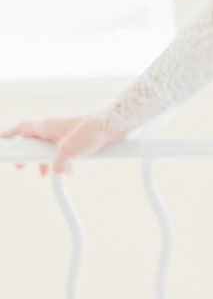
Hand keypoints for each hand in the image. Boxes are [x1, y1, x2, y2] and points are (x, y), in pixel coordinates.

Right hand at [1, 117, 126, 175]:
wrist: (114, 125)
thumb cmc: (90, 131)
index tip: (1, 140)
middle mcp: (55, 127)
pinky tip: (70, 170)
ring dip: (46, 160)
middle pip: (34, 141)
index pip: (21, 128)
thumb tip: (55, 171)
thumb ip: (55, 164)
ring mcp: (66, 132)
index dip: (9, 134)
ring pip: (49, 147)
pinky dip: (63, 160)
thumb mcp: (68, 151)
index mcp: (47, 126)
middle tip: (23, 167)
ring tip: (45, 173)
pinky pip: (65, 150)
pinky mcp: (78, 138)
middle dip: (28, 155)